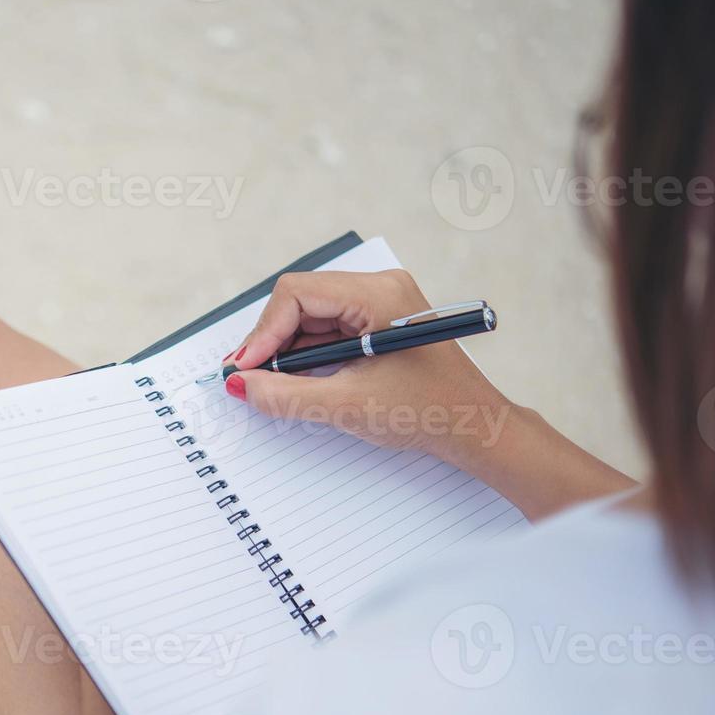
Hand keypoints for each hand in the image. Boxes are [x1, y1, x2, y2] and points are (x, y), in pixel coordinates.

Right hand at [223, 270, 512, 464]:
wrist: (473, 427)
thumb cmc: (427, 412)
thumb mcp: (347, 406)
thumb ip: (286, 395)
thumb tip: (242, 384)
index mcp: (378, 295)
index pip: (298, 294)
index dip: (264, 331)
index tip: (244, 367)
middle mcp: (379, 288)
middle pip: (301, 301)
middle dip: (270, 340)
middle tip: (246, 376)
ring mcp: (380, 302)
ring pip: (311, 315)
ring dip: (285, 348)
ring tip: (267, 381)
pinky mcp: (378, 321)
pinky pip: (328, 328)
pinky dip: (305, 353)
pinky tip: (294, 378)